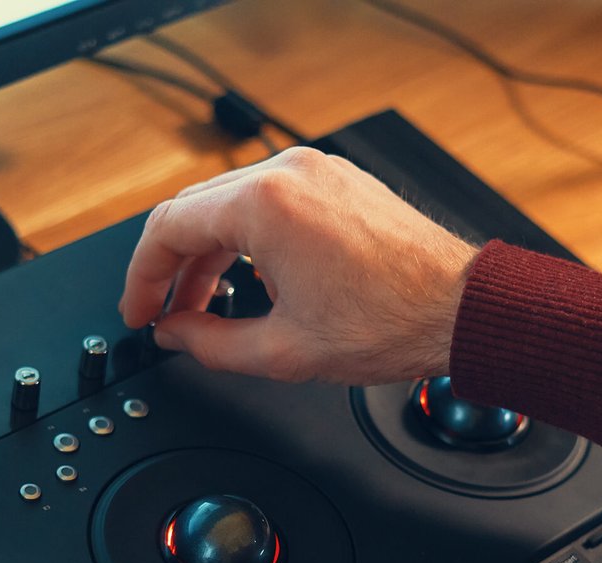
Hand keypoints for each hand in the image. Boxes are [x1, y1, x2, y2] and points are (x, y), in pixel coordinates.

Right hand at [119, 147, 477, 384]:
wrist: (461, 310)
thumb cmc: (393, 322)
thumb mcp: (284, 351)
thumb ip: (211, 344)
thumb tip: (176, 335)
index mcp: (265, 205)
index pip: (167, 227)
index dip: (142, 277)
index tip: (140, 310)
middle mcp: (289, 173)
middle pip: (195, 210)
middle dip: (173, 266)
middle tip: (167, 313)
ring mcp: (318, 172)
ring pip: (232, 203)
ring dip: (210, 253)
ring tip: (207, 305)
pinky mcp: (339, 182)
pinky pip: (272, 201)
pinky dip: (248, 238)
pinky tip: (252, 281)